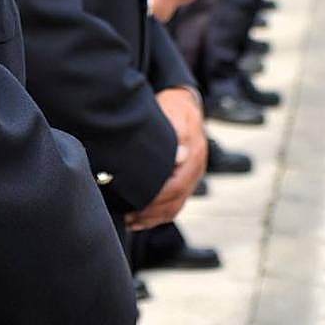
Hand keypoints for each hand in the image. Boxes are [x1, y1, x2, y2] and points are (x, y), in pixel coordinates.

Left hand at [125, 89, 206, 230]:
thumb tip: (180, 156)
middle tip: (129, 217)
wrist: (183, 102)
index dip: (157, 199)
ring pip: (175, 206)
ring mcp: (191, 176)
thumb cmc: (173, 107)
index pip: (177, 185)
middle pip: (175, 200)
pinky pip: (175, 204)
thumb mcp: (174, 113)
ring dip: (153, 218)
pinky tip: (141, 219)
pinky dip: (158, 215)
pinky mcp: (184, 179)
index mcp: (194, 154)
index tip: (136, 205)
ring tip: (131, 222)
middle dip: (152, 212)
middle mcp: (195, 168)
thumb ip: (177, 134)